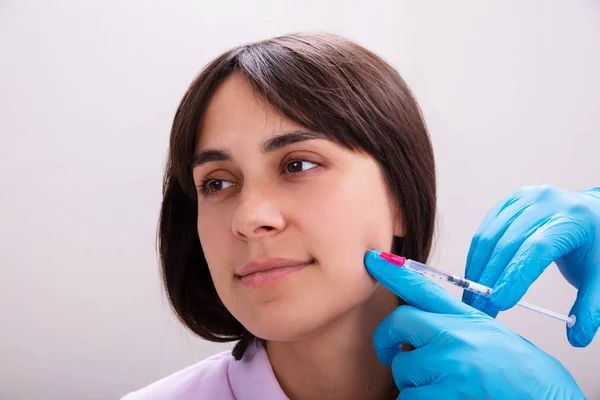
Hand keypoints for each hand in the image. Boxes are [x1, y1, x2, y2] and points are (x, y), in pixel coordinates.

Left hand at [364, 250, 584, 399]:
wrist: (545, 397)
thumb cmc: (515, 369)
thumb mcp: (486, 333)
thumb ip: (451, 324)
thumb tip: (413, 324)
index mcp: (465, 319)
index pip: (422, 288)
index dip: (393, 272)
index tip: (372, 259)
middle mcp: (455, 336)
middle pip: (397, 323)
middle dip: (387, 342)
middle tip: (390, 354)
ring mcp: (450, 365)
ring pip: (401, 370)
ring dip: (412, 384)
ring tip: (441, 386)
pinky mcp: (447, 395)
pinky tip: (443, 399)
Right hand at [462, 185, 599, 346]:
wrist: (591, 214)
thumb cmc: (594, 246)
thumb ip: (591, 307)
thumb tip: (577, 337)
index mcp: (572, 218)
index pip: (536, 248)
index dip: (514, 275)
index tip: (499, 302)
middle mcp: (545, 202)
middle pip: (507, 243)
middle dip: (489, 279)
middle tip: (479, 308)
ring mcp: (524, 198)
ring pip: (489, 237)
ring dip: (477, 269)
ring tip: (473, 297)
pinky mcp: (508, 202)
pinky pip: (484, 231)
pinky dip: (476, 256)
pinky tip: (475, 276)